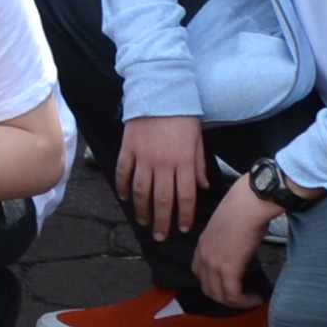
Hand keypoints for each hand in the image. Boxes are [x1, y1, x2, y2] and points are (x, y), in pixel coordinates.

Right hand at [115, 111, 207, 240]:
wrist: (159, 90)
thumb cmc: (182, 114)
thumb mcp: (197, 139)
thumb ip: (198, 165)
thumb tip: (202, 188)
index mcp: (184, 162)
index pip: (185, 197)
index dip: (184, 216)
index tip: (182, 228)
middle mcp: (164, 163)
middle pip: (162, 200)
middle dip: (162, 221)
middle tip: (160, 236)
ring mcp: (143, 157)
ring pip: (141, 191)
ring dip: (142, 210)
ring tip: (143, 222)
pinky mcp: (128, 149)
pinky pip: (123, 173)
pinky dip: (123, 187)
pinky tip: (125, 198)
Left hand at [192, 176, 277, 309]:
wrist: (249, 203)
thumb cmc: (244, 208)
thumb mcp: (227, 226)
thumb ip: (227, 240)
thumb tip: (239, 248)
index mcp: (202, 245)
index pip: (200, 273)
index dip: (215, 283)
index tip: (232, 285)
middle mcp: (203, 257)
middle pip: (208, 288)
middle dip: (225, 297)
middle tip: (243, 297)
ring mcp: (213, 264)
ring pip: (220, 296)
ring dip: (237, 303)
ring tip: (252, 299)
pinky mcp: (228, 269)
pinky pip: (233, 295)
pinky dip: (245, 301)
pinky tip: (256, 298)